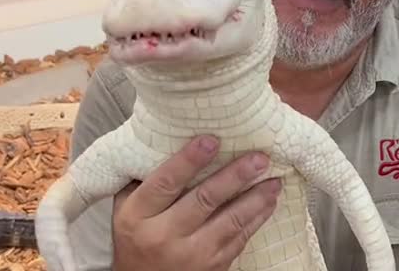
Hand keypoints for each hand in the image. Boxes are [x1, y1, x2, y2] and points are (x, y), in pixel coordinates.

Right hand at [110, 135, 280, 270]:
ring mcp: (190, 255)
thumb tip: (166, 140)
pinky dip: (257, 219)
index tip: (211, 140)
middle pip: (204, 200)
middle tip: (258, 158)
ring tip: (273, 179)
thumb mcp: (125, 208)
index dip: (189, 160)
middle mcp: (164, 236)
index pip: (165, 183)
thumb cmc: (134, 238)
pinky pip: (239, 239)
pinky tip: (269, 202)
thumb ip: (141, 180)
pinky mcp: (212, 267)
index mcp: (137, 216)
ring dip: (255, 199)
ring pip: (229, 222)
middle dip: (235, 176)